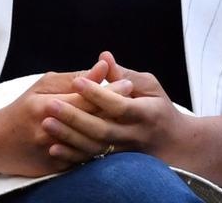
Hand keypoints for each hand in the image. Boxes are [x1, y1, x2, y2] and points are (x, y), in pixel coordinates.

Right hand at [0, 61, 132, 176]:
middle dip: (116, 108)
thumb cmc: (22, 108)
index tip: (127, 83)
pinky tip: (114, 141)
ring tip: (128, 119)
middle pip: (92, 119)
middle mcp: (50, 129)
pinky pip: (85, 159)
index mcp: (46, 105)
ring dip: (113, 130)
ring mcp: (54, 151)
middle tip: (134, 100)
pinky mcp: (56, 168)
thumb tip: (102, 67)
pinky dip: (100, 150)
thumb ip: (73, 79)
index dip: (109, 90)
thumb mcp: (42, 87)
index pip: (85, 97)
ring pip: (93, 142)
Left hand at [41, 51, 189, 164]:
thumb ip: (123, 74)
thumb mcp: (148, 86)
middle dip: (75, 117)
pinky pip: (92, 162)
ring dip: (69, 137)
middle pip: (103, 129)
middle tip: (50, 105)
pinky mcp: (115, 164)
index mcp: (145, 113)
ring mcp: (124, 153)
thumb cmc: (158, 107)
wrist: (175, 145)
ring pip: (95, 148)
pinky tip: (53, 149)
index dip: (97, 94)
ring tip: (46, 124)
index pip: (118, 105)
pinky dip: (72, 157)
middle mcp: (134, 135)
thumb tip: (103, 57)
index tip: (76, 82)